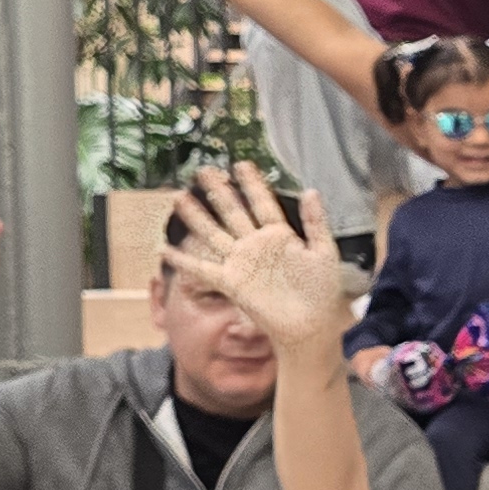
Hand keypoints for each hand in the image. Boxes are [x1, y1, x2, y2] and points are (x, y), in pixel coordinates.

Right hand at [160, 164, 357, 350]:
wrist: (311, 325)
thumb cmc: (322, 292)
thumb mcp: (324, 252)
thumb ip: (317, 222)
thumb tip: (311, 190)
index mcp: (279, 235)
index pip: (263, 203)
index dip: (252, 184)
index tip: (241, 164)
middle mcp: (256, 245)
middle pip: (233, 212)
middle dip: (219, 191)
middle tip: (203, 171)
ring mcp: (242, 263)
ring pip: (214, 233)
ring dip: (197, 217)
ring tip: (179, 198)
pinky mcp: (231, 283)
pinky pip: (202, 270)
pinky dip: (183, 260)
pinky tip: (164, 250)